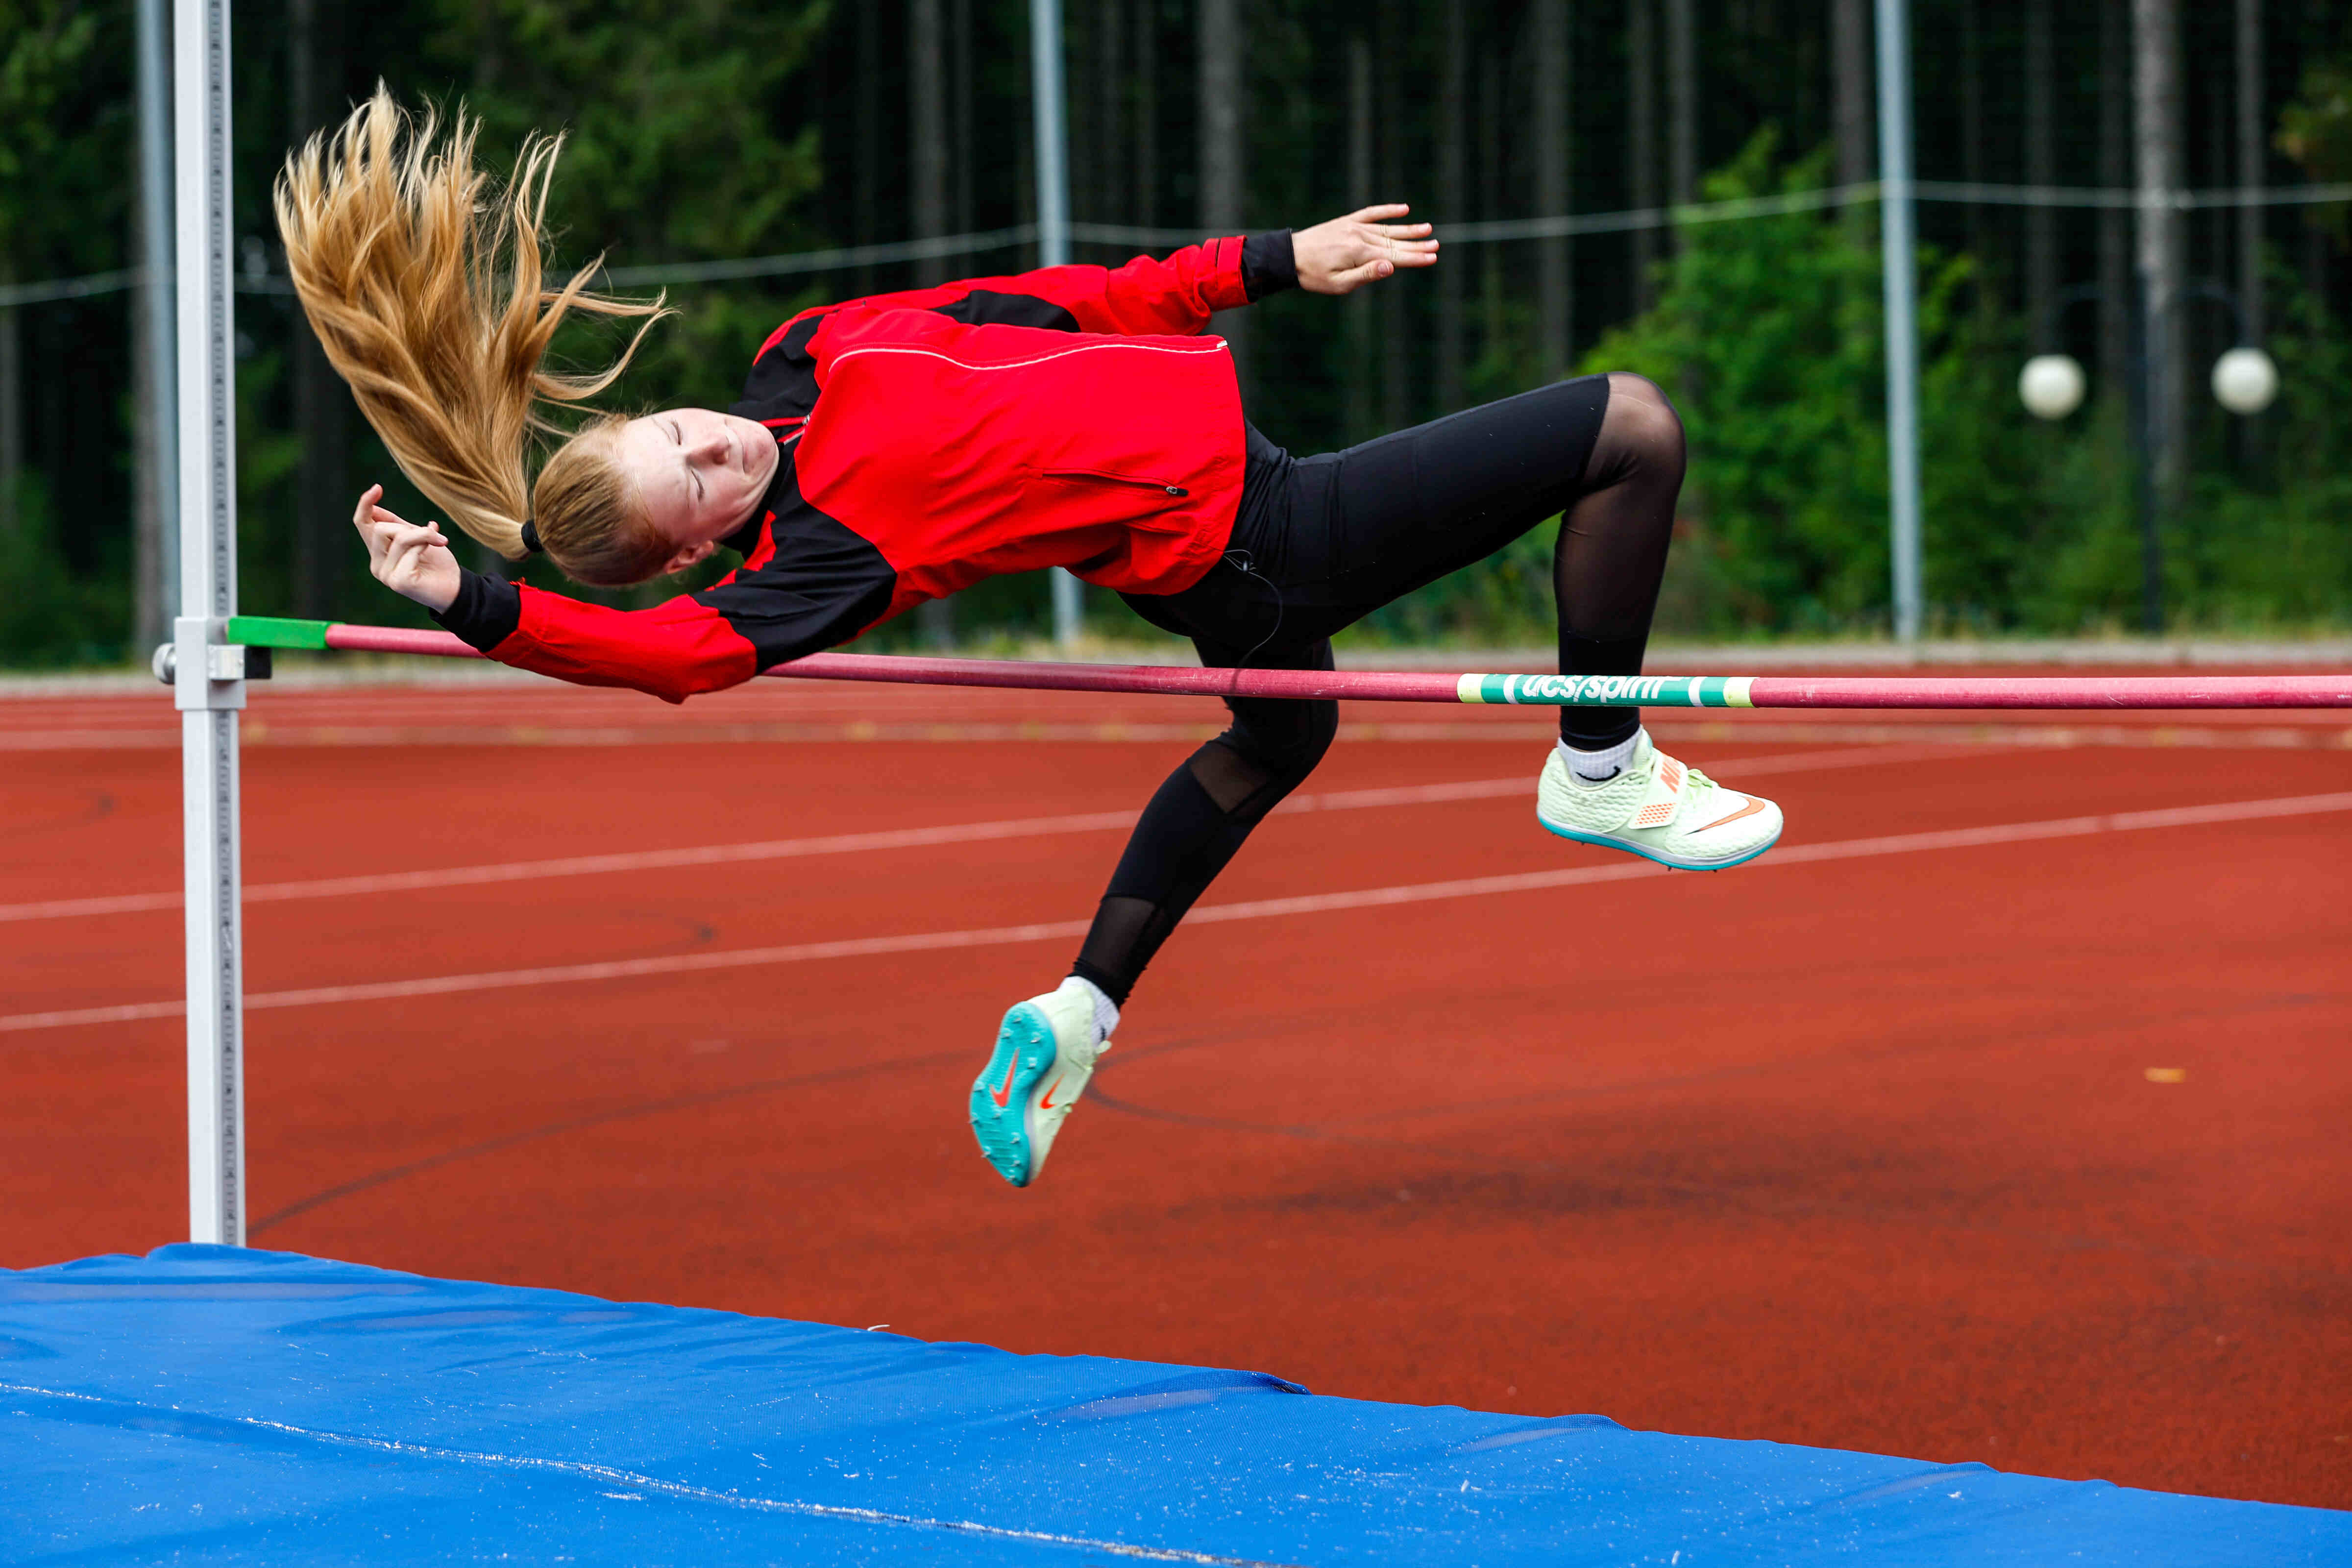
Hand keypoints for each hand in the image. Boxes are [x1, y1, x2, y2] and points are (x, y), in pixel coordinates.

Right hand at [351, 483, 461, 612]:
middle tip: (431, 531)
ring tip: (439, 540)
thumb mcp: (416, 537)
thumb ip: (397, 524)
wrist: (456, 586)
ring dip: (423, 534)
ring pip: (397, 538)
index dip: (365, 504)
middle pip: (379, 528)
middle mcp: (377, 565)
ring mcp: (385, 575)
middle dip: (408, 526)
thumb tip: (374, 508)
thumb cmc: (437, 562)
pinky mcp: (398, 581)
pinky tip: (437, 549)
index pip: (362, 524)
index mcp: (378, 552)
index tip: (377, 487)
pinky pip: (410, 550)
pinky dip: (426, 545)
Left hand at [1291, 204, 1438, 294]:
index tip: (1433, 257)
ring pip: (1387, 228)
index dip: (1415, 258)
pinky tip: (1403, 209)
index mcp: (1360, 253)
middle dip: (1417, 244)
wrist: (1290, 256)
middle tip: (1437, 245)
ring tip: (1428, 228)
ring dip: (1408, 229)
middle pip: (1395, 242)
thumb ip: (1366, 275)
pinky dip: (1387, 210)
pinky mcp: (1347, 221)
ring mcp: (1354, 226)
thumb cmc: (1314, 276)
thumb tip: (1390, 266)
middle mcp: (1360, 236)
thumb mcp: (1339, 284)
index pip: (1395, 256)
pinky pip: (1371, 213)